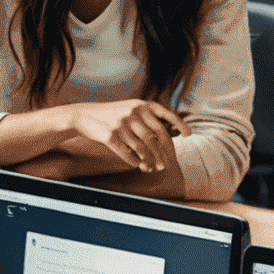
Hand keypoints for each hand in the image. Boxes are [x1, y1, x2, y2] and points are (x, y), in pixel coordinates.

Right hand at [67, 99, 184, 173]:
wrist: (85, 115)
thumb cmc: (113, 115)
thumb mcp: (131, 109)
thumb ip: (149, 118)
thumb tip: (171, 136)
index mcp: (141, 105)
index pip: (166, 115)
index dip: (179, 124)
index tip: (188, 135)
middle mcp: (133, 112)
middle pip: (156, 137)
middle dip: (164, 153)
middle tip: (168, 164)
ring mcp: (121, 124)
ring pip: (143, 148)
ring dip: (151, 161)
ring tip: (153, 168)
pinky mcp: (109, 136)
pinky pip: (127, 153)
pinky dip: (135, 161)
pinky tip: (138, 165)